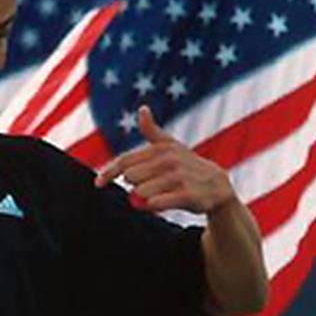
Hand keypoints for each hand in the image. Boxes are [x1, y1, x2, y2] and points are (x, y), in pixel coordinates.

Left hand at [94, 106, 235, 213]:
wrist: (217, 185)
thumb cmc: (186, 165)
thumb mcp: (170, 146)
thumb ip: (152, 130)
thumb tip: (142, 109)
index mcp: (161, 148)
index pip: (125, 161)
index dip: (109, 172)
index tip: (98, 184)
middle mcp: (169, 159)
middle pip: (131, 178)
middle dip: (136, 185)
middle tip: (152, 185)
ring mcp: (179, 177)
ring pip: (141, 193)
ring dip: (144, 198)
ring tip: (160, 194)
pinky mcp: (188, 195)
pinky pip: (156, 204)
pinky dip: (154, 206)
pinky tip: (161, 204)